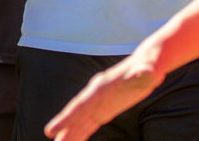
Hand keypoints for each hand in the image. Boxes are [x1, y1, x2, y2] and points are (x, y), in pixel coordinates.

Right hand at [44, 55, 163, 139]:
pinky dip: (80, 134)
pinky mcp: (104, 111)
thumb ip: (144, 72)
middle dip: (63, 127)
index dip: (65, 119)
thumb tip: (147, 72)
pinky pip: (89, 125)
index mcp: (100, 89)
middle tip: (50, 138)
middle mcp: (95, 96)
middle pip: (75, 115)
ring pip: (80, 122)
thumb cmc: (148, 67)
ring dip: (70, 134)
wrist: (147, 64)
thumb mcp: (148, 70)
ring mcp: (98, 104)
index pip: (79, 106)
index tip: (51, 130)